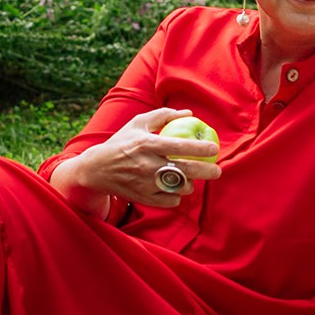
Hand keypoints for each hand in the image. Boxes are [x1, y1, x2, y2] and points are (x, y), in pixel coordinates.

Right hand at [51, 107, 222, 212]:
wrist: (97, 170)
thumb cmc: (122, 143)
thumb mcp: (138, 123)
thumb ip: (163, 115)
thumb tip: (189, 113)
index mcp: (147, 144)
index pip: (179, 146)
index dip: (200, 147)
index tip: (214, 148)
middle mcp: (147, 165)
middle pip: (185, 170)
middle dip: (207, 171)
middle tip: (217, 170)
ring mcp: (146, 184)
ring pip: (180, 188)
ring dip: (190, 184)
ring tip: (191, 179)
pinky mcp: (144, 198)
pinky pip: (170, 201)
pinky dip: (176, 196)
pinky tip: (175, 188)